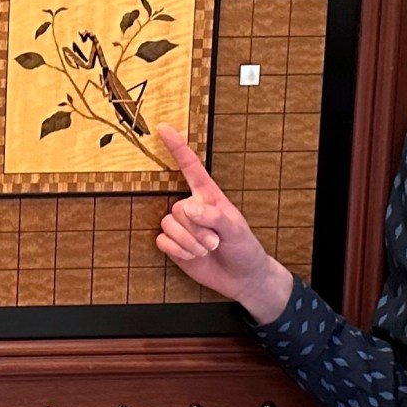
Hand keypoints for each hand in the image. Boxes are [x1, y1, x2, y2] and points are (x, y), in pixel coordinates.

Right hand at [150, 125, 294, 322]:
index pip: (191, 167)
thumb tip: (189, 209)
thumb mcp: (236, 230)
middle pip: (177, 207)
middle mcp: (192, 208)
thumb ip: (213, 216)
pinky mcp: (173, 244)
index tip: (164, 129)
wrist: (240, 276)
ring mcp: (182, 226)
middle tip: (214, 241)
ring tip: (206, 249)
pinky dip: (178, 251)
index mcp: (209, 196)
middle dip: (195, 229)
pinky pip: (162, 241)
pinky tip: (193, 255)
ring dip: (189, 242)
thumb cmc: (244, 247)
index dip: (177, 148)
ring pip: (168, 225)